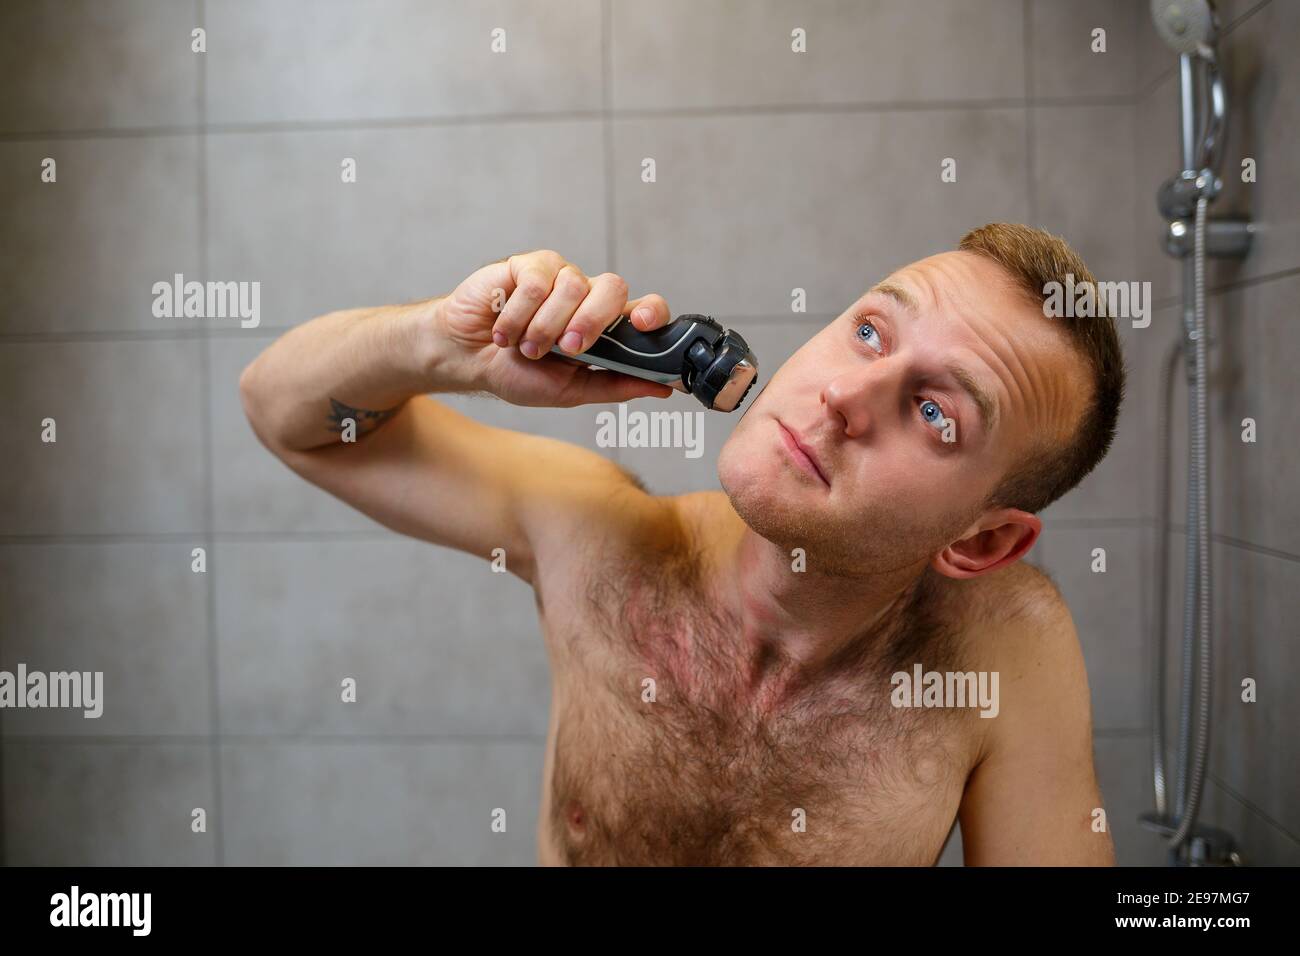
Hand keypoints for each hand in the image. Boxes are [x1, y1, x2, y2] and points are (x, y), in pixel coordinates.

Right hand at [435, 249, 676, 406]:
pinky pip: (538, 280)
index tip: (644, 325)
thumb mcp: (569, 391)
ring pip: (573, 286)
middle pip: (613, 288)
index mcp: (604, 326)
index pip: (645, 308)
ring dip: (546, 326)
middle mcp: (587, 297)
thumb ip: (614, 386)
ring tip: (526, 347)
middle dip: (592, 322)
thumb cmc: (517, 372)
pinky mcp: (529, 265)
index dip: (652, 312)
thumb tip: (662, 387)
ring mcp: (559, 277)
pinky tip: (505, 330)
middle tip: (567, 349)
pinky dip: (519, 313)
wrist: (467, 358)